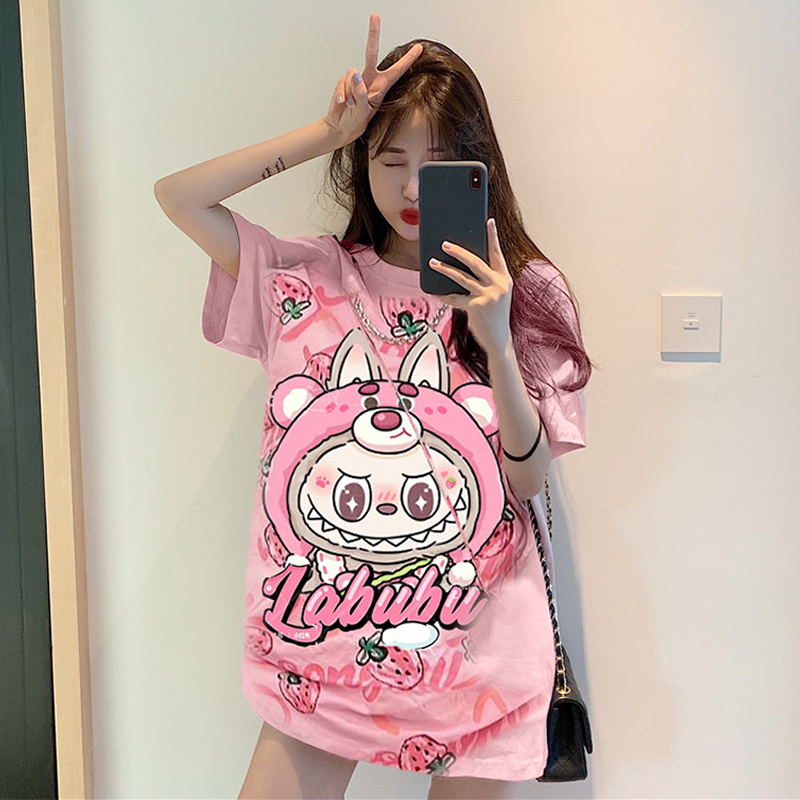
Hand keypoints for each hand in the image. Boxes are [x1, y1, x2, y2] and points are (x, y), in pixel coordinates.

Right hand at [321, 13, 422, 145]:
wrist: (340, 127)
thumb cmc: (356, 122)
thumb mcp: (363, 112)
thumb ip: (361, 95)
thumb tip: (356, 75)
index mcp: (381, 86)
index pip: (397, 71)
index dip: (408, 59)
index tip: (419, 48)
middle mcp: (370, 79)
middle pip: (372, 53)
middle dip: (373, 34)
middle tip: (375, 16)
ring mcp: (356, 80)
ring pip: (353, 73)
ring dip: (352, 90)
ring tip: (352, 105)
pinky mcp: (343, 82)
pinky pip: (342, 82)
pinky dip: (342, 94)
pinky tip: (343, 103)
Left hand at [429, 219, 512, 356]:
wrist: (498, 340)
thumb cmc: (494, 315)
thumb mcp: (496, 294)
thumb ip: (486, 280)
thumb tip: (463, 264)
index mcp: (504, 278)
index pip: (497, 253)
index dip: (493, 237)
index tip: (489, 221)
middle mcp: (498, 285)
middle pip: (475, 262)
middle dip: (458, 252)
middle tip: (444, 243)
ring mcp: (488, 296)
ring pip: (461, 277)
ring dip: (444, 269)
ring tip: (432, 262)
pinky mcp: (476, 307)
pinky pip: (455, 297)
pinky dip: (445, 295)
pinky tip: (436, 292)